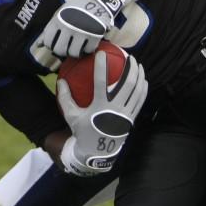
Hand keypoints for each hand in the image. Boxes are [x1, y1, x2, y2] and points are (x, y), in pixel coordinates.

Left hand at [41, 0, 124, 57]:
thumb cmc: (76, 7)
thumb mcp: (60, 14)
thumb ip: (50, 29)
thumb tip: (39, 45)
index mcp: (58, 20)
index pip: (48, 41)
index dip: (50, 45)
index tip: (55, 44)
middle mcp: (68, 26)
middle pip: (59, 50)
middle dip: (62, 51)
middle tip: (66, 48)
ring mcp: (82, 31)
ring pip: (74, 53)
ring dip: (75, 52)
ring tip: (76, 46)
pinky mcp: (95, 34)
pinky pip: (88, 50)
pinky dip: (87, 48)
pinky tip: (87, 42)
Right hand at [56, 50, 147, 175]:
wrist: (96, 152)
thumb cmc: (82, 131)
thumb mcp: (71, 115)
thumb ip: (65, 97)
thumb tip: (61, 80)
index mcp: (100, 107)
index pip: (101, 82)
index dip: (102, 66)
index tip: (102, 53)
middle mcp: (115, 109)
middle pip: (127, 84)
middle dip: (130, 68)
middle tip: (129, 56)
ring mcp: (125, 114)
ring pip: (136, 91)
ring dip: (139, 76)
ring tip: (138, 65)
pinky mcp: (132, 119)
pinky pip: (140, 101)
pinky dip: (143, 89)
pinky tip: (143, 81)